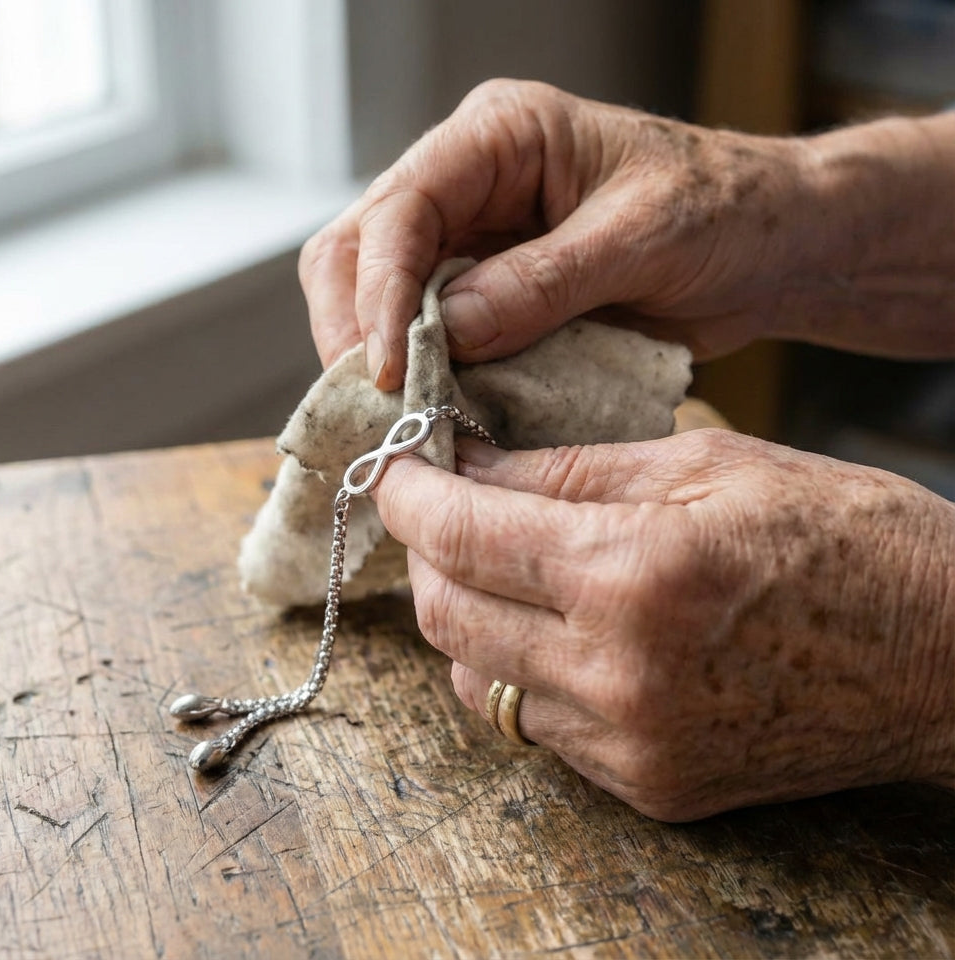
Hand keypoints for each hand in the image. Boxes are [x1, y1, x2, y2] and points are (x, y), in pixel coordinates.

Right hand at [300, 79, 954, 388]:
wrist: (768, 247)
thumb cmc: (725, 211)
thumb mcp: (644, 236)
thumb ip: (544, 281)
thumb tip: (448, 331)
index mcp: (500, 137)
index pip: (401, 208)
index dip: (379, 291)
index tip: (388, 368)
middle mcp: (468, 182)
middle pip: (358, 248)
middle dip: (354, 328)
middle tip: (374, 405)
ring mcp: (471, 240)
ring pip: (374, 295)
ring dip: (376, 358)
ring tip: (396, 418)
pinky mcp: (485, 294)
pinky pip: (423, 334)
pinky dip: (418, 376)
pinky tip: (428, 411)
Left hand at [371, 431, 954, 820]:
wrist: (948, 659)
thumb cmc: (847, 539)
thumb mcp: (709, 466)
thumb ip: (571, 470)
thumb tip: (470, 466)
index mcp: (636, 574)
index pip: (463, 536)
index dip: (409, 495)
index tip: (395, 468)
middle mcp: (619, 675)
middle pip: (447, 617)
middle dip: (425, 553)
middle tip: (442, 507)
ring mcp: (632, 745)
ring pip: (477, 681)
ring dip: (465, 616)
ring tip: (499, 565)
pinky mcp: (650, 787)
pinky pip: (536, 727)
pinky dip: (519, 670)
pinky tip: (554, 627)